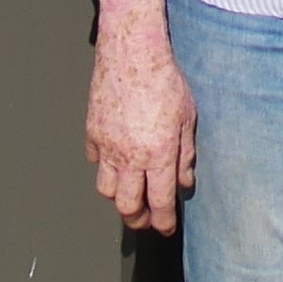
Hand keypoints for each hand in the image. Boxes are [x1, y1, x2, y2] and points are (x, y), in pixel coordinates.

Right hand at [88, 0, 196, 234]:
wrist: (132, 52)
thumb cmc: (166, 81)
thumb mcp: (189, 117)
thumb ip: (186, 154)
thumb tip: (185, 182)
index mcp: (159, 154)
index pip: (160, 202)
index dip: (163, 221)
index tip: (165, 229)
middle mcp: (130, 156)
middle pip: (127, 206)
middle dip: (138, 219)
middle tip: (146, 220)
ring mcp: (108, 146)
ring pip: (107, 189)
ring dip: (119, 197)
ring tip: (131, 195)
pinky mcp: (93, 132)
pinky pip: (96, 161)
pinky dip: (105, 168)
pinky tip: (116, 163)